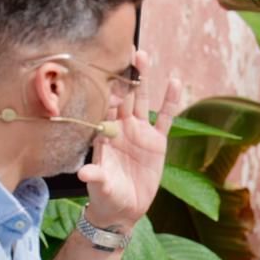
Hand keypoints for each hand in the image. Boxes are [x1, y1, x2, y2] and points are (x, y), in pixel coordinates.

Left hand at [77, 49, 182, 229]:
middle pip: (124, 96)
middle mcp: (121, 128)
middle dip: (126, 75)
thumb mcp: (100, 186)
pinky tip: (174, 83)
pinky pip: (165, 118)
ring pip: (142, 100)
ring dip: (144, 79)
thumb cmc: (105, 195)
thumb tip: (85, 173)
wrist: (123, 209)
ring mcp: (140, 132)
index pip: (105, 108)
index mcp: (104, 134)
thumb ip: (96, 176)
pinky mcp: (157, 142)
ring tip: (144, 56)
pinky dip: (170, 102)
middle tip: (128, 51)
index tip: (109, 74)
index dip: (108, 91)